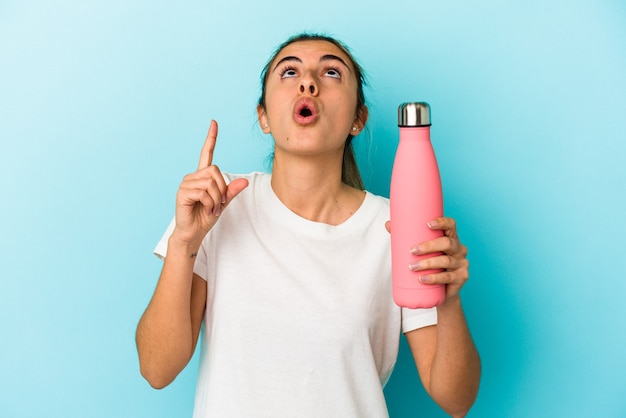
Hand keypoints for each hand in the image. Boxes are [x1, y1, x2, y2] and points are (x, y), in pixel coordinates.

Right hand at [173, 120, 248, 244]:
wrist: (193, 232)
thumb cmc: (206, 217)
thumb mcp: (223, 203)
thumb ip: (231, 191)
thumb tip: (245, 181)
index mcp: (202, 176)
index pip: (206, 153)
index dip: (211, 139)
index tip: (214, 123)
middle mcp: (193, 176)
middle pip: (215, 171)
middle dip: (222, 189)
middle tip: (218, 204)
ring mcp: (186, 183)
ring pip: (211, 182)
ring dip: (216, 199)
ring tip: (211, 208)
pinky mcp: (182, 192)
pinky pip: (204, 192)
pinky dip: (210, 203)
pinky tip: (205, 209)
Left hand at [385, 217, 468, 300]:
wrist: (442, 292)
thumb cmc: (430, 266)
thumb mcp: (420, 251)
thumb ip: (406, 237)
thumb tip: (388, 224)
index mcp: (451, 238)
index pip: (451, 225)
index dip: (442, 222)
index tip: (428, 224)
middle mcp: (459, 249)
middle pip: (447, 243)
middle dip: (429, 246)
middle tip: (412, 251)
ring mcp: (462, 264)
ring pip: (446, 261)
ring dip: (427, 263)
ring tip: (412, 267)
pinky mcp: (461, 278)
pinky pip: (447, 277)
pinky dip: (433, 278)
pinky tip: (422, 279)